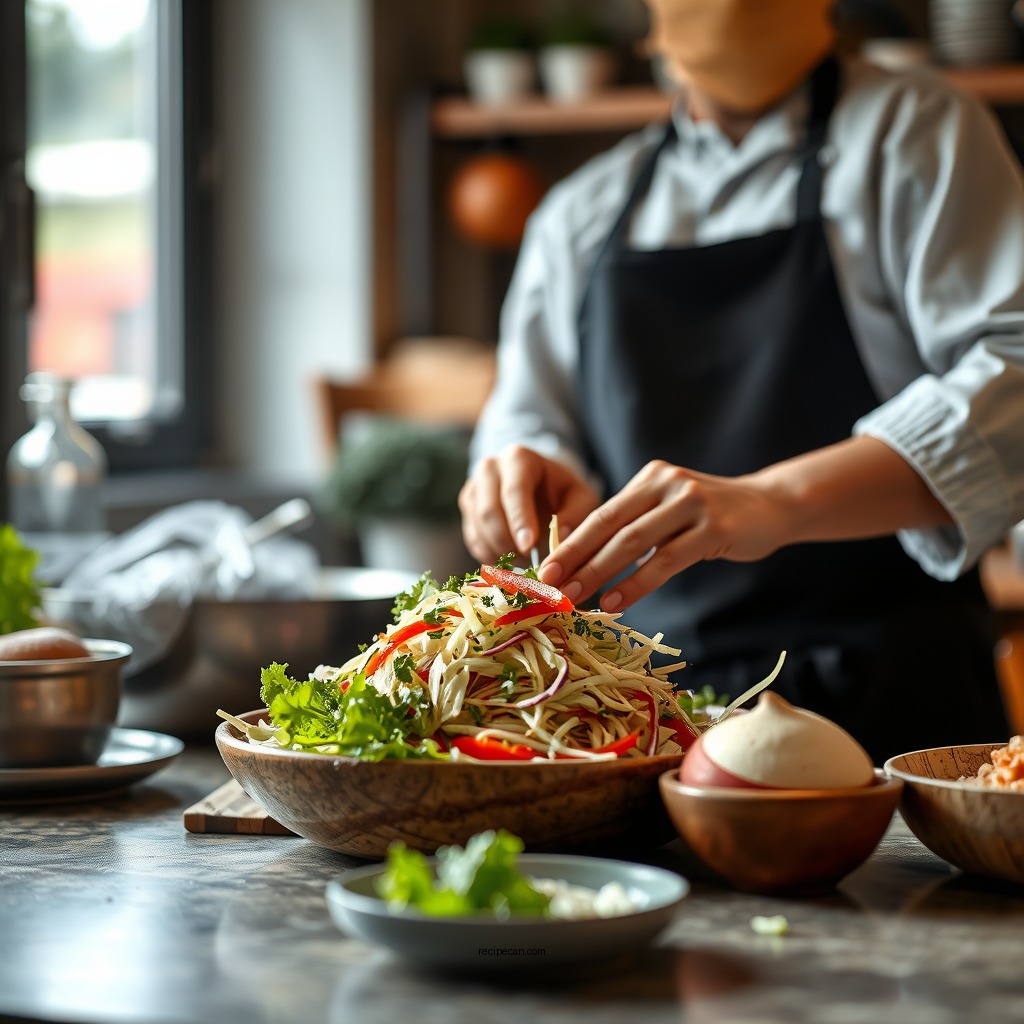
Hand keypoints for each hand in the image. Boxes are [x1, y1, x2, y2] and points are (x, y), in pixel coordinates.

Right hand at [459, 445, 600, 563]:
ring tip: (524, 560)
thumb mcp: (580, 497)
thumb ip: (576, 514)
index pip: (514, 491)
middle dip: (507, 541)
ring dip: (499, 551)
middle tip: (528, 561)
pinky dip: (490, 555)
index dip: (519, 520)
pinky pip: (472, 538)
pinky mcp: (467, 508)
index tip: (528, 546)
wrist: (540, 485)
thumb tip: (561, 537)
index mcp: (519, 458)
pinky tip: (509, 560)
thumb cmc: (562, 491)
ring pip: (477, 527)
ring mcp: (474, 487)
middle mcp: (489, 468)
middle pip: (488, 510)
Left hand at [537, 437, 954, 611]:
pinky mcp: (713, 528)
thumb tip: (584, 564)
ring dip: (601, 573)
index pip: (600, 514)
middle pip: (609, 526)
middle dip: (575, 558)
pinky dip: (638, 583)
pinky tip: (617, 602)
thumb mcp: (670, 510)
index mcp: (649, 478)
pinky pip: (666, 560)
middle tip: (549, 587)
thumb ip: (636, 526)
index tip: (543, 571)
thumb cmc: (713, 517)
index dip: (569, 543)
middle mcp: (666, 484)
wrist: (771, 505)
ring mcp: (690, 503)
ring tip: (576, 598)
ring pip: (633, 543)